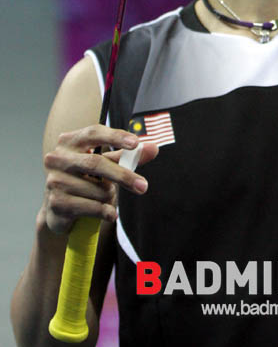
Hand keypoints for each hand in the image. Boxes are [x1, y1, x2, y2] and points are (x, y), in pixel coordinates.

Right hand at [41, 126, 158, 235]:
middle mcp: (57, 158)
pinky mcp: (56, 203)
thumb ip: (128, 156)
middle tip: (143, 186)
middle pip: (95, 163)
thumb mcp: (107, 164)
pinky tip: (110, 213)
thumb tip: (153, 148)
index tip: (136, 144)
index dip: (115, 136)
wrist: (60, 209)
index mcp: (70, 141)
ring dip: (110, 196)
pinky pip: (91, 207)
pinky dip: (105, 211)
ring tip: (107, 198)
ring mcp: (54, 181)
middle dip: (122, 175)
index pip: (94, 133)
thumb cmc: (86, 179)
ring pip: (96, 189)